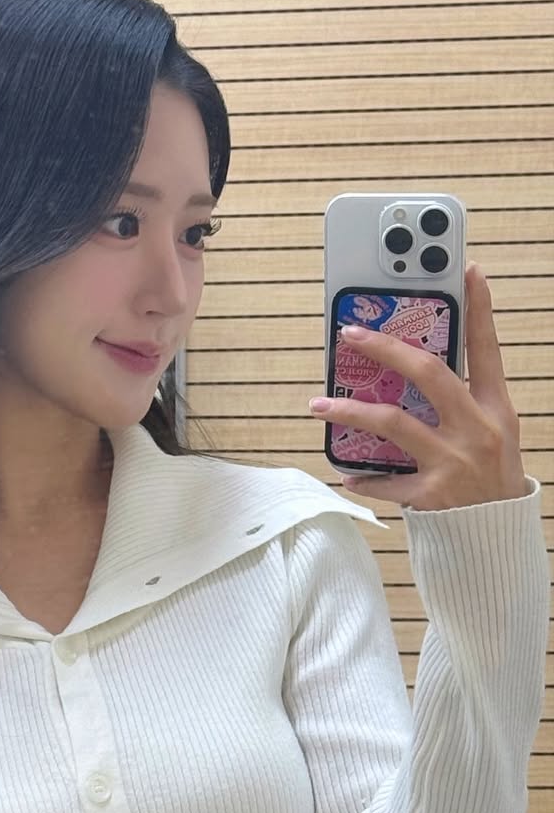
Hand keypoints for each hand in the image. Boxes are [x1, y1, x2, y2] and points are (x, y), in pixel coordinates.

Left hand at [308, 264, 528, 509]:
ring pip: (392, 423)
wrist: (497, 541)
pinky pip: (385, 481)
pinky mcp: (431, 495)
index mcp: (496, 410)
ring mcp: (453, 462)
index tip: (469, 271)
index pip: (488, 350)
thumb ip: (463, 403)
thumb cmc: (489, 480)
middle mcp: (477, 430)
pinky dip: (363, 478)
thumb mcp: (491, 434)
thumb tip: (414, 368)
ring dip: (349, 412)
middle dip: (387, 349)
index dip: (481, 310)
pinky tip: (347, 474)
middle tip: (351, 334)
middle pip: (429, 374)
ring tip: (316, 405)